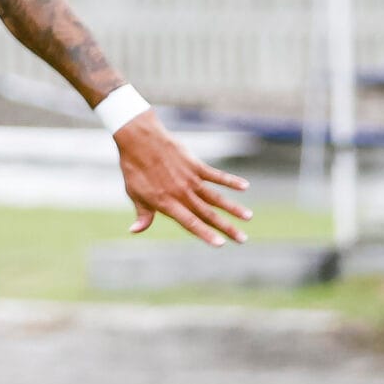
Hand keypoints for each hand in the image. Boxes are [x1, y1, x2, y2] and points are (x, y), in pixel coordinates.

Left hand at [115, 113, 252, 245]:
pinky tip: (245, 186)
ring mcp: (190, 179)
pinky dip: (230, 181)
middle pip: (208, 214)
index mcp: (167, 203)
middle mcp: (182, 193)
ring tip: (248, 217)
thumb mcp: (135, 194)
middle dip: (227, 228)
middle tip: (243, 239)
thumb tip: (135, 231)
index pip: (190, 222)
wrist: (140, 140)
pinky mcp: (195, 165)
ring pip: (216, 197)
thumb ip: (143, 215)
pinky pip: (216, 175)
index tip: (221, 244)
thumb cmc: (135, 169)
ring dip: (233, 208)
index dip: (206, 234)